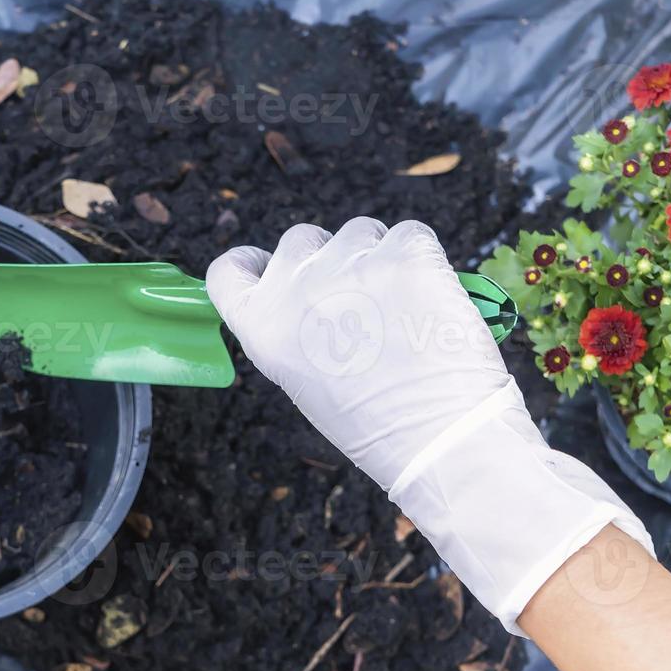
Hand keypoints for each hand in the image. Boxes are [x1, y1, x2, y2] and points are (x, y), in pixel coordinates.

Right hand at [207, 218, 650, 633]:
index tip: (269, 265)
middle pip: (299, 239)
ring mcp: (352, 263)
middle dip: (327, 259)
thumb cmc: (375, 427)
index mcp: (262, 325)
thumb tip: (313, 292)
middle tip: (360, 298)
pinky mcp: (406, 252)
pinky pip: (409, 235)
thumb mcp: (304, 382)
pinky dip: (421, 258)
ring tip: (403, 307)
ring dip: (377, 256)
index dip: (253, 262)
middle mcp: (298, 286)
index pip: (229, 270)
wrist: (442, 438)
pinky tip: (430, 300)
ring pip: (359, 232)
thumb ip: (293, 328)